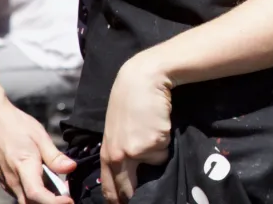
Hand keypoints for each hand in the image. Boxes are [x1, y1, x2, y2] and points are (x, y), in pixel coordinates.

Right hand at [0, 87, 74, 203]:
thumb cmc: (13, 124)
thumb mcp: (39, 136)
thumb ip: (54, 156)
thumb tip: (71, 167)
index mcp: (23, 166)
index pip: (37, 194)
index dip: (54, 202)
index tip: (69, 200)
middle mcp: (12, 179)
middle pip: (31, 202)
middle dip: (50, 202)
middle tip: (67, 193)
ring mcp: (5, 181)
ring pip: (25, 199)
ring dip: (41, 198)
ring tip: (58, 186)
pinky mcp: (3, 179)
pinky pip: (19, 192)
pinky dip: (33, 192)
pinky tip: (43, 180)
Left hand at [100, 53, 172, 202]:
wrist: (143, 80)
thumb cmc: (132, 103)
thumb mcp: (120, 132)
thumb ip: (124, 153)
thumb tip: (137, 175)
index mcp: (107, 154)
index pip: (110, 189)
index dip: (118, 201)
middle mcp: (117, 157)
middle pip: (128, 190)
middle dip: (139, 195)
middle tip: (147, 195)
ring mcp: (134, 152)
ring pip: (154, 168)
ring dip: (157, 157)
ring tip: (152, 132)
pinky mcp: (152, 145)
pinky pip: (164, 153)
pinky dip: (165, 143)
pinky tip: (159, 125)